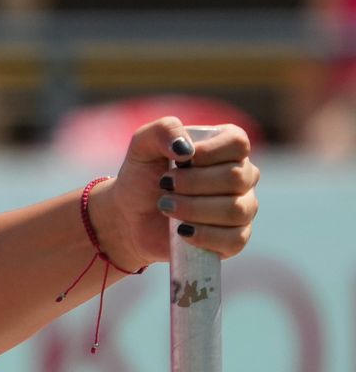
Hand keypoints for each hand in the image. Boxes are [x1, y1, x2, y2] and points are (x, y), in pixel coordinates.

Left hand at [90, 117, 258, 270]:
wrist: (129, 217)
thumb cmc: (141, 177)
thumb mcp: (142, 146)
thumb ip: (163, 131)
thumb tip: (187, 148)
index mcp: (226, 147)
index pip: (238, 143)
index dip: (209, 152)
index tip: (180, 160)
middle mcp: (242, 176)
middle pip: (237, 177)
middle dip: (193, 183)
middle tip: (165, 185)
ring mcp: (242, 207)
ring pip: (236, 210)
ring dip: (194, 209)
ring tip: (166, 206)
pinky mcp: (235, 238)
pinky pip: (235, 240)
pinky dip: (204, 236)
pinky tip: (182, 231)